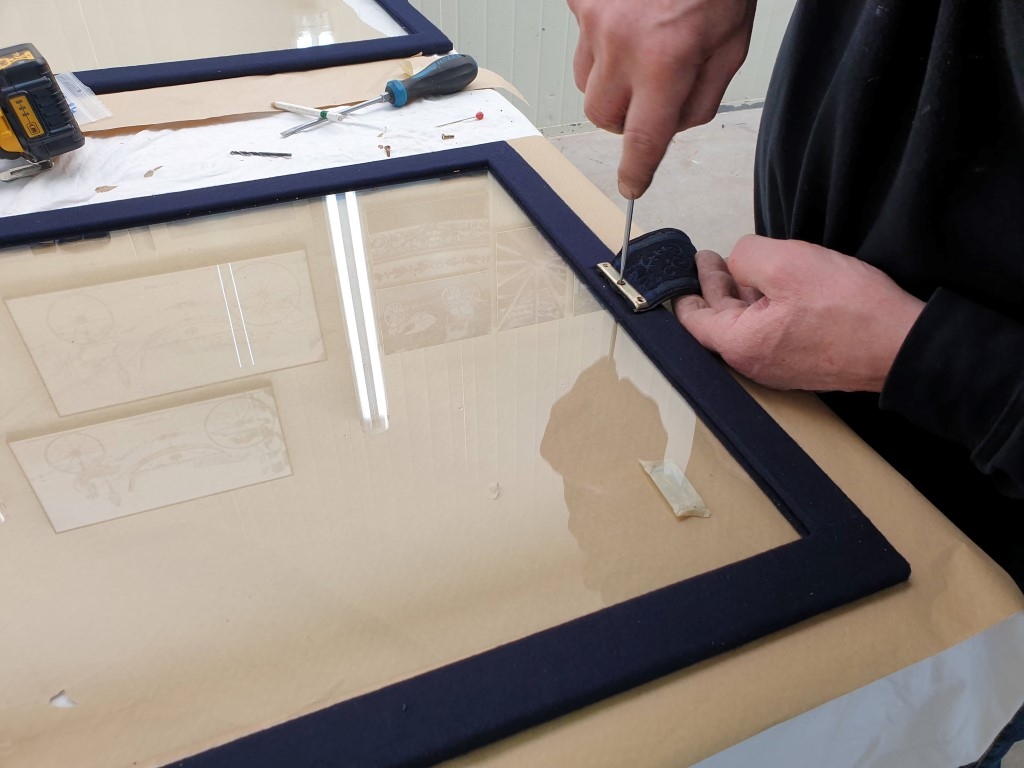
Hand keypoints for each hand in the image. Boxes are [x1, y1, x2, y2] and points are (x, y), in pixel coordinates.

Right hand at [567, 0, 754, 198]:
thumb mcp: (731, 43)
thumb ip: (703, 96)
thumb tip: (672, 127)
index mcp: (665, 60)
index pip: (642, 139)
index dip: (636, 170)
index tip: (632, 185)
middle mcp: (622, 44)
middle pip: (603, 117)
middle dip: (624, 118)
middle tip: (648, 98)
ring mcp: (593, 20)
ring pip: (586, 83)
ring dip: (609, 82)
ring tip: (639, 51)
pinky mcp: (580, 1)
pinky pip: (581, 41)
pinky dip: (601, 42)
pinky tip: (627, 21)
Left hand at [673, 236, 925, 392]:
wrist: (903, 345)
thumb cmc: (847, 307)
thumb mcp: (787, 263)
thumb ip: (746, 257)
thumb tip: (737, 264)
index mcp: (739, 343)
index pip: (693, 319)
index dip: (685, 289)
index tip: (682, 267)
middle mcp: (753, 362)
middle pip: (719, 321)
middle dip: (712, 287)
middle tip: (708, 259)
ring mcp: (778, 366)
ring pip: (746, 325)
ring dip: (739, 295)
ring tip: (736, 267)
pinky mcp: (802, 362)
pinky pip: (770, 332)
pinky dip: (763, 307)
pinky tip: (772, 287)